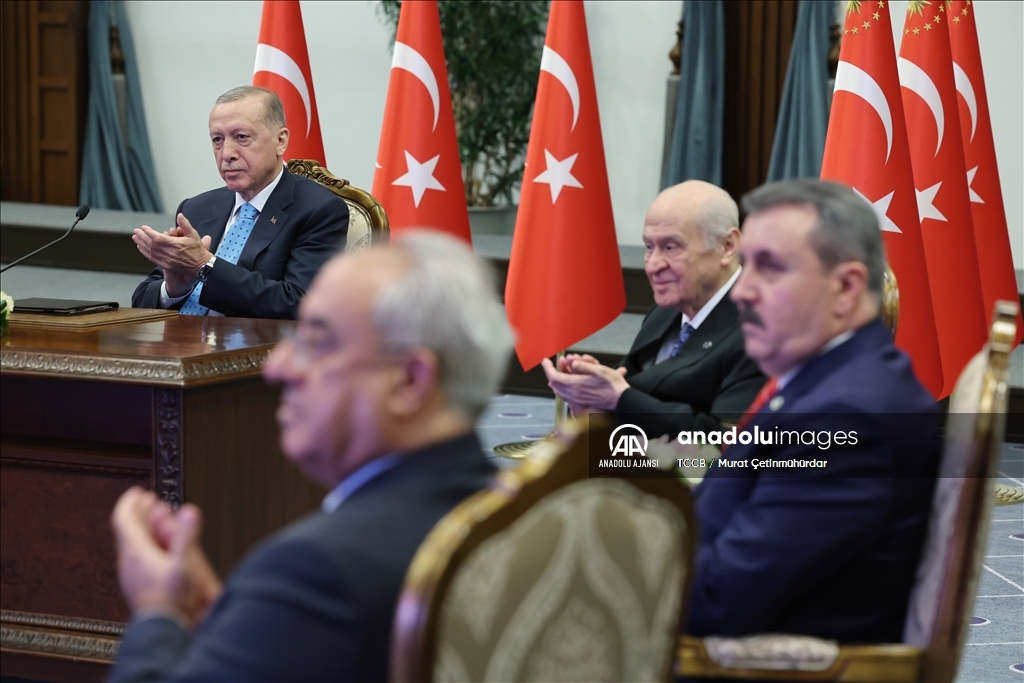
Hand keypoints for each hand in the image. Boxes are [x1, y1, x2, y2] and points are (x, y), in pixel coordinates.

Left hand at [111, 487, 221, 627]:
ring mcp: (132, 573)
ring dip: (146, 529)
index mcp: (135, 551)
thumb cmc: (171, 601)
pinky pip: (139, 557)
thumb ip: (186, 535)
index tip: (138, 492)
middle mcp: (129, 561)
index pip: (123, 518)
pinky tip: (161, 549)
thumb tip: (189, 511)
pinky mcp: (138, 584)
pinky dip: (149, 545)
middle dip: (141, 513)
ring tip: (160, 522)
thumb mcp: (184, 564)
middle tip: (151, 502)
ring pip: (134, 543)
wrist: (163, 630)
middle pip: (129, 529)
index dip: (130, 501)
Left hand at [133, 214, 212, 296]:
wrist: (201, 265)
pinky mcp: (166, 265)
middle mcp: (170, 253)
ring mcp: (167, 260)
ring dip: (142, 244)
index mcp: (176, 245)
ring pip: (150, 251)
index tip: (144, 227)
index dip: (149, 232)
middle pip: (152, 244)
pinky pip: (153, 258)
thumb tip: (180, 215)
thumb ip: (185, 225)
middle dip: (142, 237)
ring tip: (136, 238)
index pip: (158, 237)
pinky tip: (141, 248)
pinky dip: (145, 253)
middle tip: (136, 231)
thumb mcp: (194, 235)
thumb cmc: (198, 250)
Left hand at [541, 357, 629, 411]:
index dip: (548, 368)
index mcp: (576, 385)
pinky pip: (566, 396)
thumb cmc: (612, 385)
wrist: (620, 399)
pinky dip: (564, 387)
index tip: (545, 361)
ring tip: (565, 369)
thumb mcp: (599, 369)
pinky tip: (570, 381)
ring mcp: (576, 400)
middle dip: (554, 371)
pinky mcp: (580, 404)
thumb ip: (583, 366)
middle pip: (555, 384)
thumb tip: (572, 363)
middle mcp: (573, 395)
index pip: (554, 376)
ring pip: (560, 390)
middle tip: (561, 362)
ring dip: (559, 379)